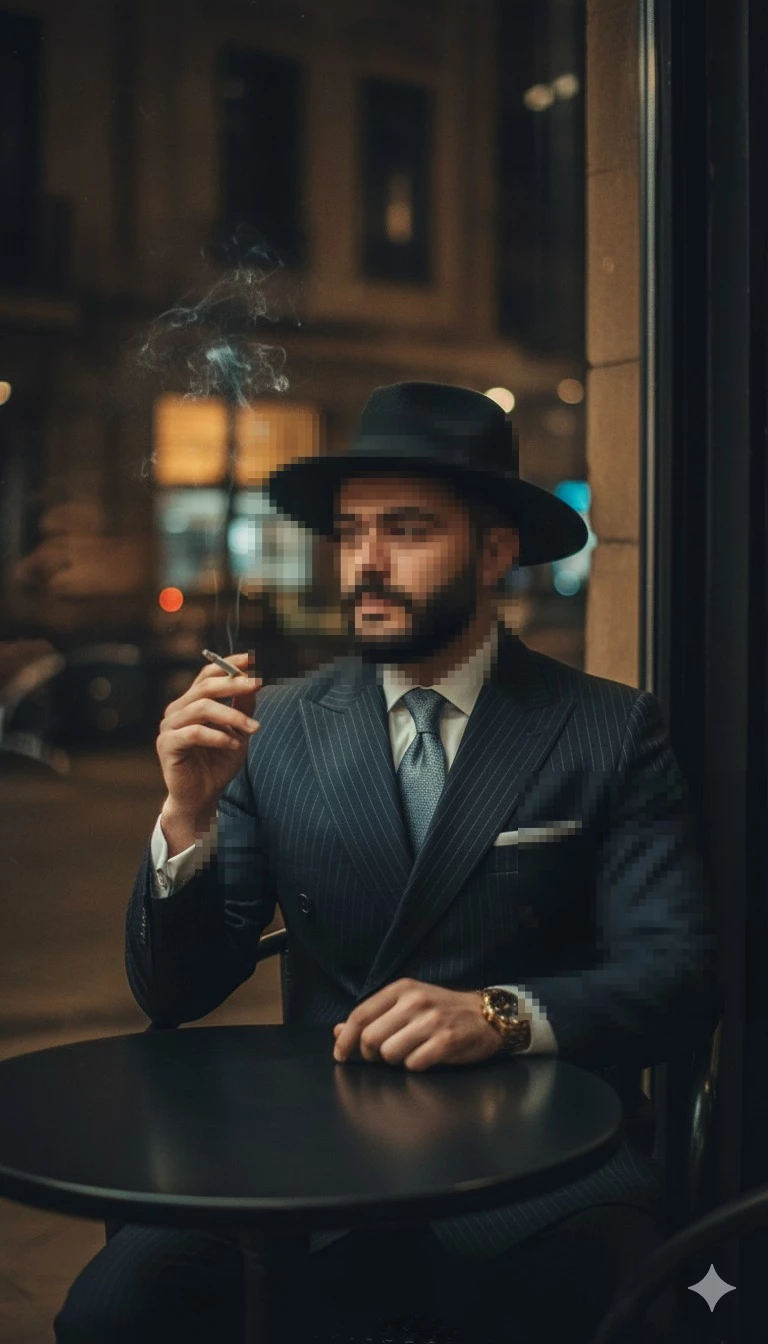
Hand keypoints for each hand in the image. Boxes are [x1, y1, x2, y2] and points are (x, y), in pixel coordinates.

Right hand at [156, 652, 261, 840]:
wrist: (202, 797)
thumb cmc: (217, 763)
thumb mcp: (238, 732)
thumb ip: (243, 708)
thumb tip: (255, 680)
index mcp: (192, 702)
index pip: (208, 673)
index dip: (229, 663)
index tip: (253, 658)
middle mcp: (177, 709)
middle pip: (205, 686)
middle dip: (235, 683)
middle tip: (259, 683)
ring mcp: (169, 726)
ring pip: (202, 708)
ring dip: (232, 716)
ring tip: (254, 728)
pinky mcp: (167, 745)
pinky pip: (194, 733)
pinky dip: (218, 737)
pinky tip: (234, 745)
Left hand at [332, 978, 503, 1071]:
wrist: (487, 1015)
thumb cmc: (442, 1010)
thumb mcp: (407, 1003)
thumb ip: (373, 1016)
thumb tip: (338, 1031)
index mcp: (401, 989)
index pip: (360, 1015)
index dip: (344, 1039)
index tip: (340, 1055)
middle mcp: (414, 1002)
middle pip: (370, 1038)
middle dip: (371, 1054)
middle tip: (382, 1056)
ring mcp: (431, 1021)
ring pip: (389, 1054)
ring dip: (394, 1061)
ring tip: (409, 1053)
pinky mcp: (446, 1041)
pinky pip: (413, 1064)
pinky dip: (415, 1066)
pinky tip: (425, 1058)